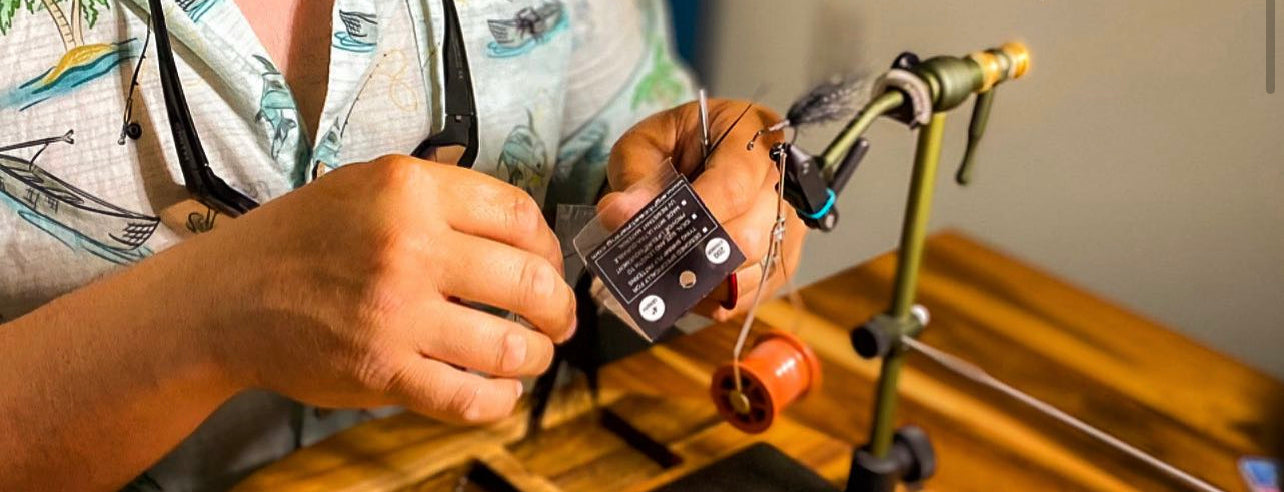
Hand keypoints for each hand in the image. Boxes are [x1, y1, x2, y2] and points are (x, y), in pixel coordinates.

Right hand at [189, 155, 574, 422]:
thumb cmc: (304, 239)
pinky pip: (470, 398)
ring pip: (510, 346)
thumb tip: (524, 233)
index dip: (549, 247)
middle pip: (530, 282)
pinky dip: (500, 400)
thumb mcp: (371, 184)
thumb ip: (444, 197)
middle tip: (558, 319)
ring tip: (532, 355)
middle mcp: (408, 248)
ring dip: (536, 356)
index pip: (520, 216)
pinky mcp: (382, 373)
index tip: (549, 265)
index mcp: (410, 191)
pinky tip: (500, 391)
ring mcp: (396, 314)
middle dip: (559, 307)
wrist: (228, 296)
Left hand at [603, 99, 806, 321]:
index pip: (733, 186)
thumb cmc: (676, 144)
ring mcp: (789, 220)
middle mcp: (780, 179)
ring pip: (752, 271)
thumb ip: (634, 175)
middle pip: (748, 237)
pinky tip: (688, 285)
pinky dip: (715, 297)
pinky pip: (752, 292)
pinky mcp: (784, 255)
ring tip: (665, 274)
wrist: (700, 152)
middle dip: (694, 257)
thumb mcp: (645, 143)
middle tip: (651, 262)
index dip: (696, 217)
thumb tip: (619, 214)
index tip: (656, 236)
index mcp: (749, 135)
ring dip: (704, 282)